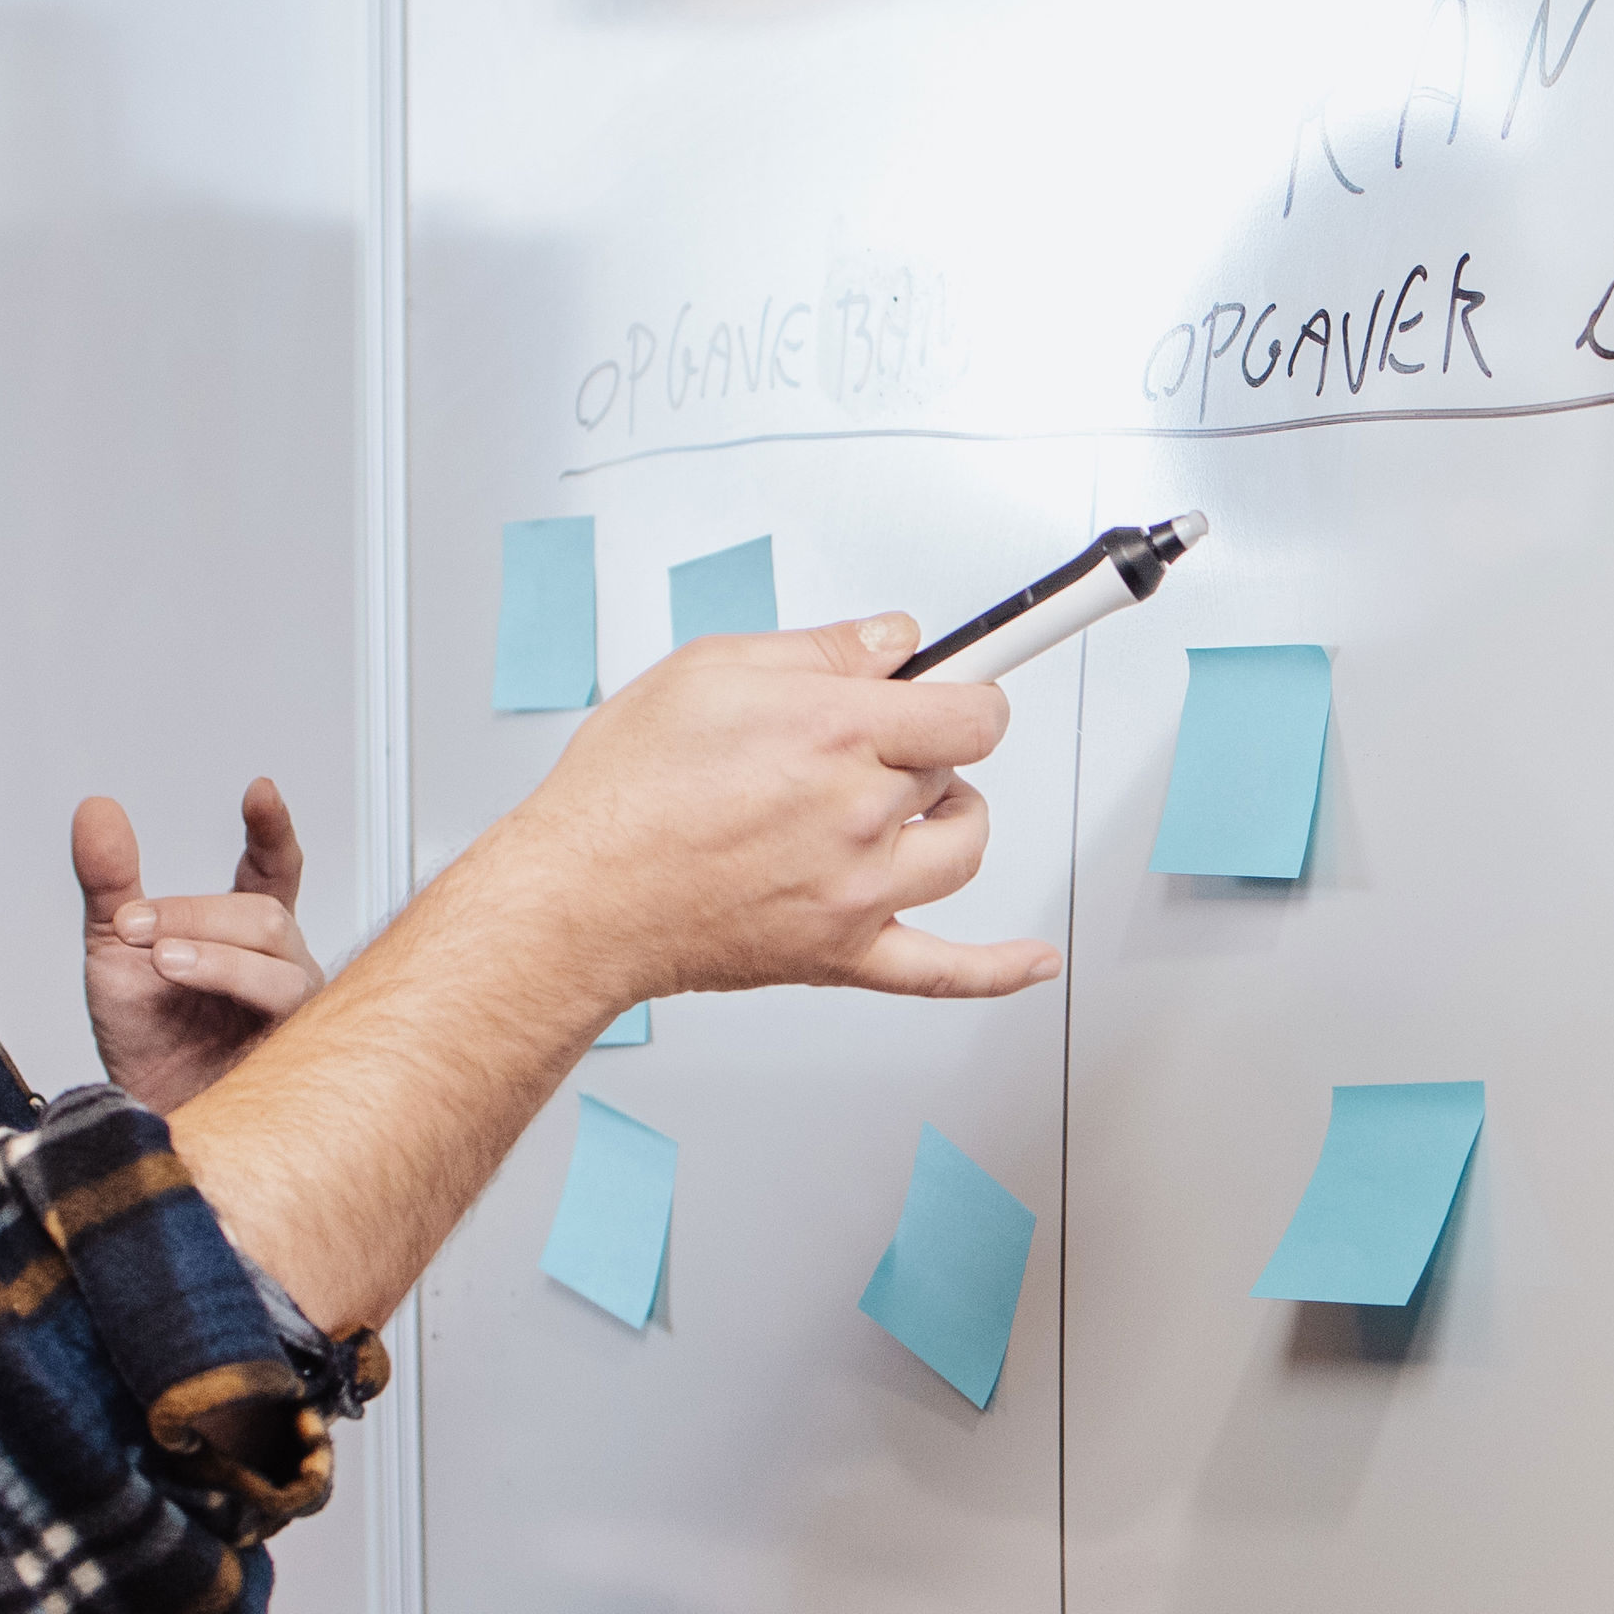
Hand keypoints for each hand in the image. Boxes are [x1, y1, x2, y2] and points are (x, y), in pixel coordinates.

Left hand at [80, 781, 323, 1110]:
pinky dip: (235, 988)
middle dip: (197, 913)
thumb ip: (111, 880)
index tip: (260, 792)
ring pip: (280, 962)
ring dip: (215, 954)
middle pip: (265, 915)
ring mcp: (295, 1010)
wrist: (146, 1117)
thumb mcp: (114, 948)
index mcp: (243, 935)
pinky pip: (287, 1011)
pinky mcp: (298, 1053)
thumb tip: (97, 809)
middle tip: (136, 927)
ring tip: (162, 962)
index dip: (272, 831)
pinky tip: (196, 994)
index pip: (274, 870)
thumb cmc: (146, 1041)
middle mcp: (281, 966)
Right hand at [482, 615, 1062, 1008]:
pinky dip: (999, 970)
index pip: (968, 708)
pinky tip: (1034, 960)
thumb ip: (817, 649)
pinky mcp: (843, 954)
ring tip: (907, 808)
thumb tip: (892, 640)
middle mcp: (857, 813)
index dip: (966, 690)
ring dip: (950, 820)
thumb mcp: (708, 670)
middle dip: (917, 748)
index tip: (962, 685)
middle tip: (859, 744)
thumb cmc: (623, 791)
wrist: (578, 897)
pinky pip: (945, 972)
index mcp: (833, 733)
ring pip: (963, 849)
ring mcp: (858, 891)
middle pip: (953, 770)